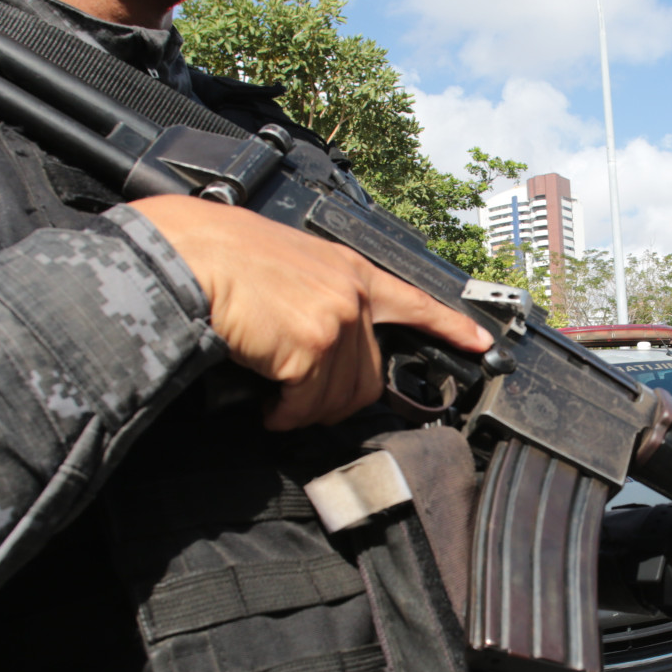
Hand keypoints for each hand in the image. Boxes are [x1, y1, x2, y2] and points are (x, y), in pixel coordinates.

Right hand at [128, 196, 491, 428]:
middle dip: (333, 399)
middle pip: (368, 377)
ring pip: (338, 398)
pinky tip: (265, 403)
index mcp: (349, 270)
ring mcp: (336, 321)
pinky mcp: (312, 348)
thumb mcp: (288, 263)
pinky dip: (283, 414)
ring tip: (275, 399)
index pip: (415, 301)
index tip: (481, 344)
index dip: (450, 327)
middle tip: (298, 400)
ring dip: (303, 410)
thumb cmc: (220, 257)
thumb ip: (319, 297)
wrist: (190, 257)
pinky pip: (306, 405)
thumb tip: (320, 348)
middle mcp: (352, 295)